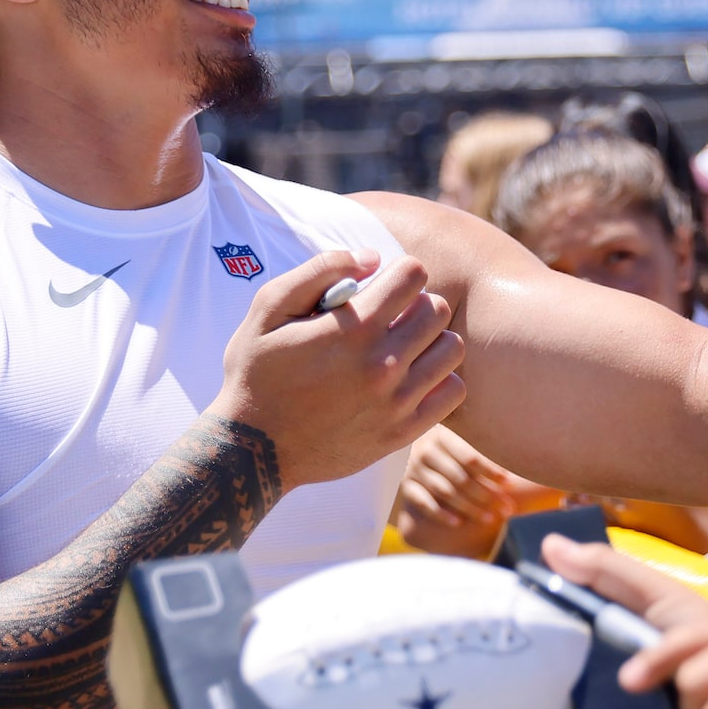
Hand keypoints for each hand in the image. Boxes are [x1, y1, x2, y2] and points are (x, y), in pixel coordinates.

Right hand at [211, 251, 464, 487]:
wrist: (253, 451)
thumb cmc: (256, 373)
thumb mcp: (269, 309)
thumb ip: (320, 270)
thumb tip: (372, 257)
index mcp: (353, 328)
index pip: (414, 275)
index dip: (399, 273)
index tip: (383, 287)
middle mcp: (383, 363)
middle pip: (438, 309)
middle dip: (417, 303)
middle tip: (393, 317)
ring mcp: (397, 401)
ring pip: (452, 348)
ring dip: (432, 340)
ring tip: (405, 347)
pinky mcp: (403, 432)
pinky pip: (453, 391)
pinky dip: (440, 379)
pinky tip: (412, 379)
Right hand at [391, 424, 519, 558]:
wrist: (412, 450)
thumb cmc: (448, 448)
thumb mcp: (461, 440)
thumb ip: (481, 450)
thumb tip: (516, 462)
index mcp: (443, 436)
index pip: (470, 458)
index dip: (491, 472)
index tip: (509, 484)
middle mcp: (426, 452)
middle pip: (461, 478)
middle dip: (487, 495)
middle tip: (507, 508)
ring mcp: (414, 471)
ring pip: (446, 492)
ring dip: (470, 508)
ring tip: (490, 519)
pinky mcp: (406, 488)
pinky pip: (424, 504)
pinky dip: (441, 514)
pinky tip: (458, 523)